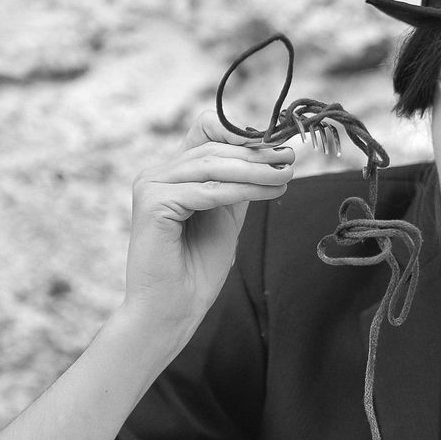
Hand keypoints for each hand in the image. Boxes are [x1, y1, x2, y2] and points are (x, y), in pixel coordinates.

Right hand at [121, 109, 294, 330]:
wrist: (173, 308)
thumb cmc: (198, 267)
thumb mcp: (226, 215)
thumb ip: (239, 184)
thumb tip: (270, 157)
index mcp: (171, 173)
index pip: (204, 131)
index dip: (240, 132)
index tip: (277, 144)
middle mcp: (156, 174)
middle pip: (213, 148)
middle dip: (257, 153)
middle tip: (290, 159)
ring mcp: (150, 186)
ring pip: (212, 166)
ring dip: (256, 170)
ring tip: (286, 176)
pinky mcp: (152, 204)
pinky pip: (206, 191)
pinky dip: (242, 190)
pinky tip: (270, 191)